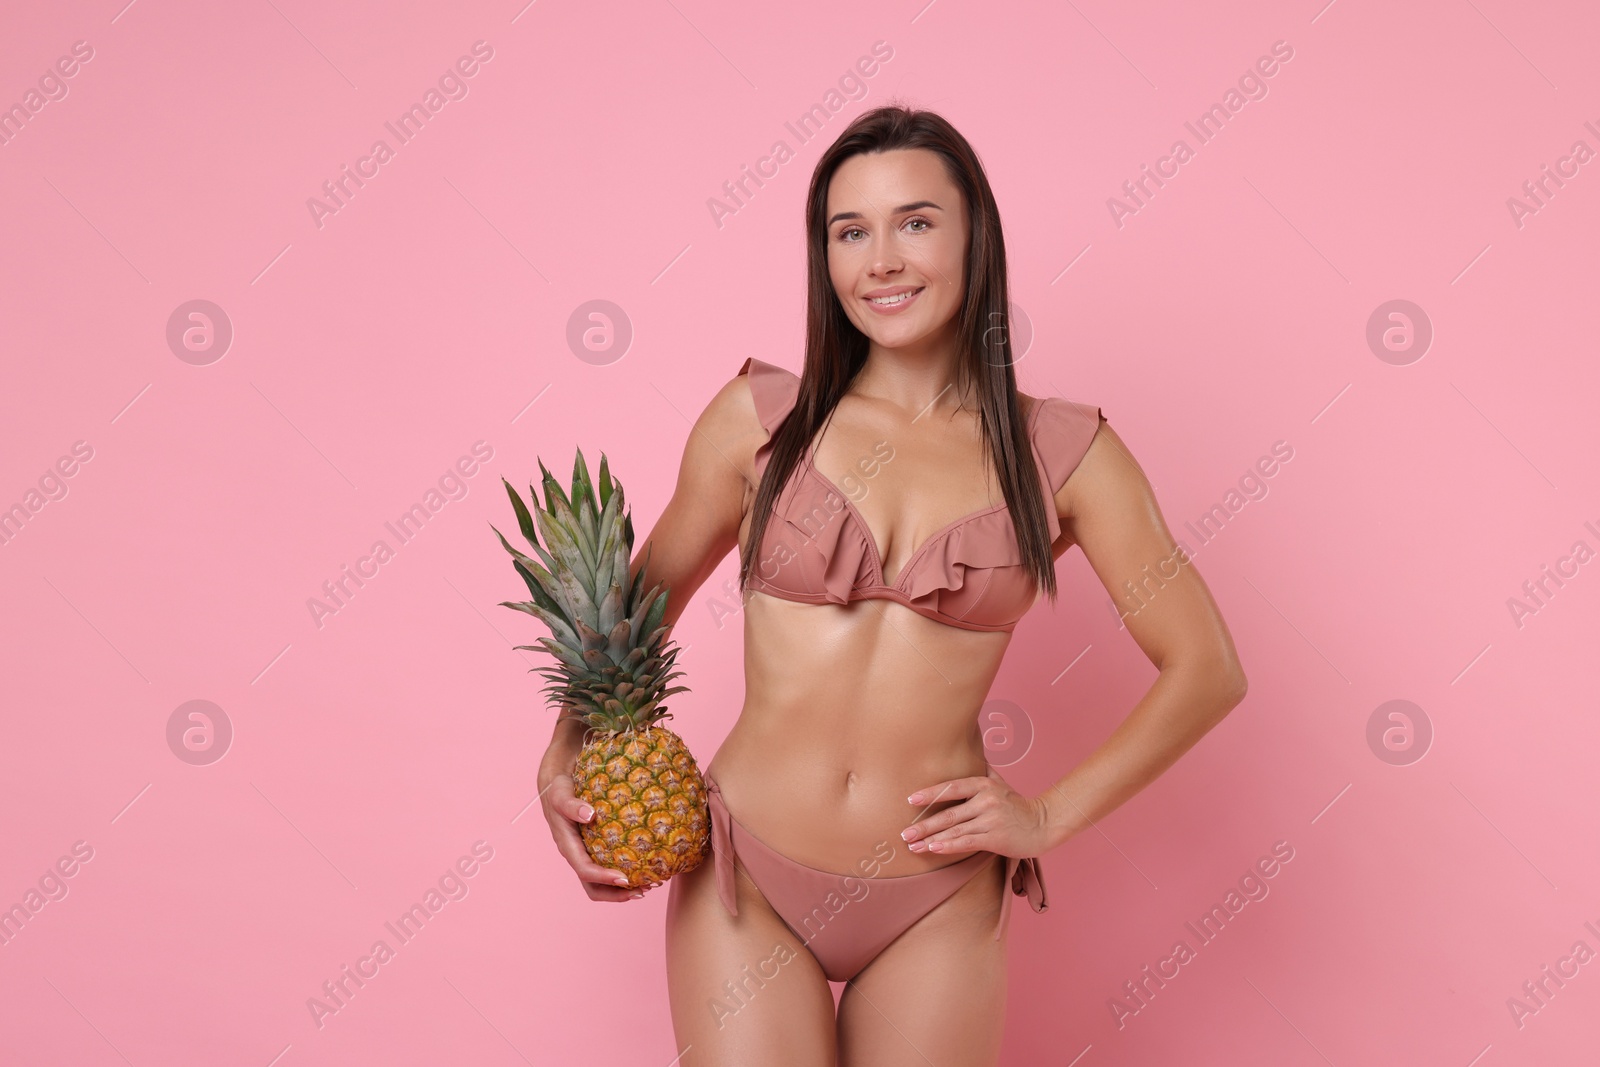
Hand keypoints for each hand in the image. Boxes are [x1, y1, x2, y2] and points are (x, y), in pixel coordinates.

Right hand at [539, 766, 655, 902]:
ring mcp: (585, 854)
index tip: (626, 879)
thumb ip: (572, 805)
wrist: (555, 785)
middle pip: (594, 887)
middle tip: (643, 890)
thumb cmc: (557, 790)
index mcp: (568, 847)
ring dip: (623, 889)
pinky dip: (624, 872)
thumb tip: (589, 815)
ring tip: (649, 884)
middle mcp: (576, 856)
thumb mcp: (561, 795)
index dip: (604, 878)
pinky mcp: (593, 849)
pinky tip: (644, 866)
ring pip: (602, 883)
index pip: (585, 871)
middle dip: (617, 894)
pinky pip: (608, 867)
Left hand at [900, 767, 1052, 858]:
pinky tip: (934, 849)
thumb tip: (970, 750)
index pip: (951, 788)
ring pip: (955, 830)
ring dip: (931, 839)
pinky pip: (967, 842)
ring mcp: (991, 819)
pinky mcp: (995, 837)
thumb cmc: (1017, 804)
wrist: (1042, 824)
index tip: (910, 800)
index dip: (929, 794)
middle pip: (949, 813)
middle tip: (904, 833)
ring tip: (912, 845)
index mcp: (984, 784)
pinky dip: (948, 846)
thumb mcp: (1000, 782)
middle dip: (924, 825)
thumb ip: (983, 770)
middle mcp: (986, 800)